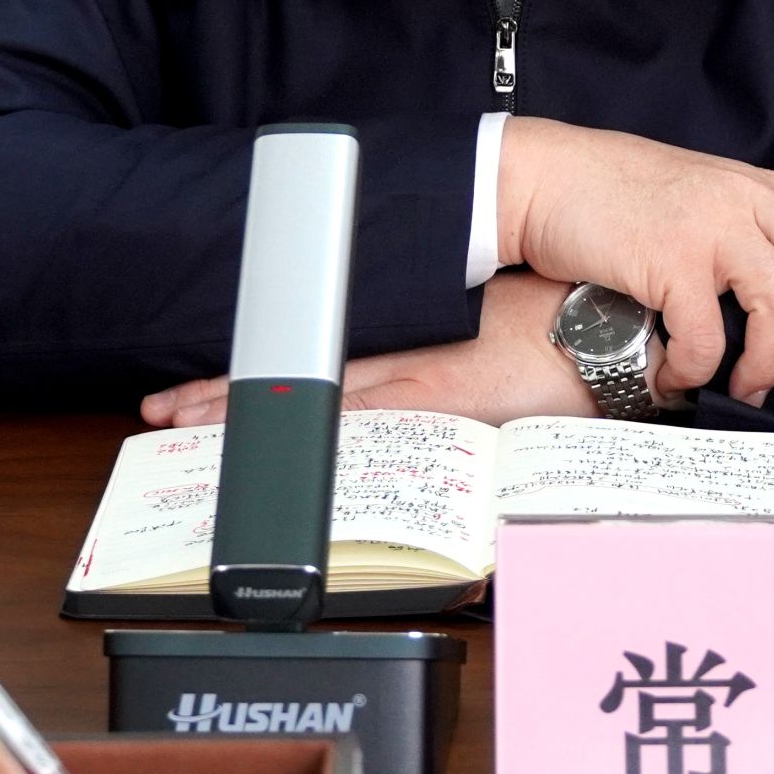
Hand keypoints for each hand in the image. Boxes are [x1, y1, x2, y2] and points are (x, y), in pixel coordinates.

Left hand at [138, 272, 649, 428]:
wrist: (610, 328)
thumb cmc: (562, 326)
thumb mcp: (489, 336)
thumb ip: (447, 362)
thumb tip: (420, 379)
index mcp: (413, 336)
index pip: (315, 353)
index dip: (253, 367)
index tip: (195, 382)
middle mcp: (406, 354)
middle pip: (299, 374)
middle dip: (227, 393)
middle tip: (162, 409)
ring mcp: (423, 379)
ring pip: (318, 396)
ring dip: (252, 411)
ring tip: (187, 424)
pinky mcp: (450, 402)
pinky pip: (372, 422)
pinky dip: (324, 435)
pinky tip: (282, 447)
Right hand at [498, 117, 773, 406]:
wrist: (543, 178)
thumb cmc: (617, 199)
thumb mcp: (698, 199)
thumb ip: (747, 233)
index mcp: (763, 189)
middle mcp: (749, 201)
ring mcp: (712, 226)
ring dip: (769, 363)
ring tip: (741, 387)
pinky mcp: (671, 259)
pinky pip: (710, 336)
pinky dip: (696, 372)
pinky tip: (670, 374)